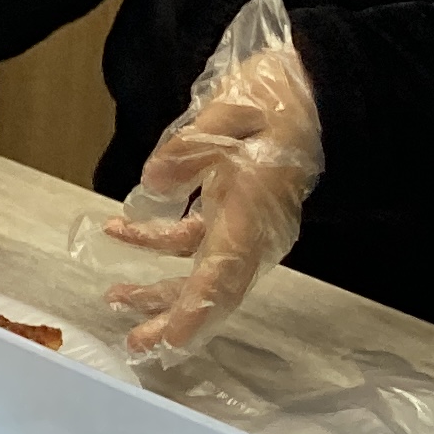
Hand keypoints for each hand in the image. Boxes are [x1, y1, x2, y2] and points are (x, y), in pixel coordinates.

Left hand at [101, 0, 322, 355]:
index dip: (195, 313)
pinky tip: (122, 228)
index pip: (223, 275)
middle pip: (213, 289)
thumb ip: (189, 148)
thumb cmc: (279, 98)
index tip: (169, 341)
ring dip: (158, 286)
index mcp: (254, 211)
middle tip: (137, 342)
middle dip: (174, 318)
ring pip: (200, 270)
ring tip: (115, 297)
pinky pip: (194, 240)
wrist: (317, 90)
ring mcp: (245, 223)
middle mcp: (253, 229)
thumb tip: (152, 184)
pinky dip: (157, 241)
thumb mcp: (232, 110)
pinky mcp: (235, 210)